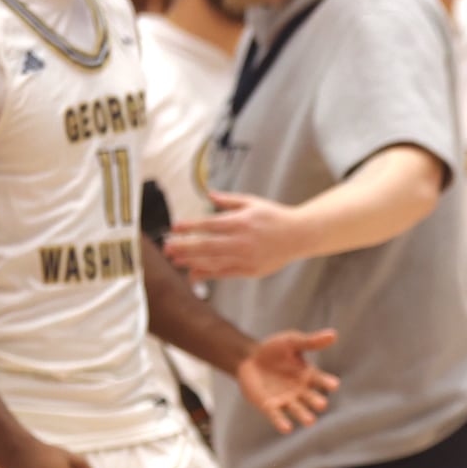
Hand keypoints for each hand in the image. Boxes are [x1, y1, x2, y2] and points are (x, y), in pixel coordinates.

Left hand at [164, 192, 303, 280]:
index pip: (209, 224)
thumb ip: (229, 200)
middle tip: (167, 247)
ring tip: (175, 260)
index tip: (174, 227)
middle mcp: (242, 240)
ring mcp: (246, 257)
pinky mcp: (250, 270)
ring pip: (212, 261)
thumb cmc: (274, 216)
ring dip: (191, 261)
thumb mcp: (253, 202)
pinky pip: (224, 273)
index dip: (190, 226)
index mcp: (242, 221)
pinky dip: (207, 273)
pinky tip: (193, 272)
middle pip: (206, 245)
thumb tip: (208, 194)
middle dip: (184, 246)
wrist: (299, 235)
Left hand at [239, 328, 340, 433]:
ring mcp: (285, 399)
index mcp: (308, 374)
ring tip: (310, 421)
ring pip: (297, 410)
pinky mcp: (269, 406)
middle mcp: (300, 390)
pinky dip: (281, 422)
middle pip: (311, 398)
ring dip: (303, 415)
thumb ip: (310, 342)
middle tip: (322, 404)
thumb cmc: (274, 349)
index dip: (327, 382)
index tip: (334, 385)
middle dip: (316, 402)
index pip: (320, 380)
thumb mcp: (292, 342)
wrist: (249, 358)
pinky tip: (287, 428)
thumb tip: (333, 334)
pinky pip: (276, 416)